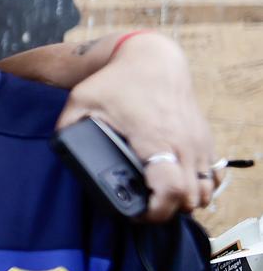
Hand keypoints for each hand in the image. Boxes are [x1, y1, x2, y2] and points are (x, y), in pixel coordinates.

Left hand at [56, 33, 213, 221]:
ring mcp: (197, 141)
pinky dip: (201, 185)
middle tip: (144, 209)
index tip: (136, 214)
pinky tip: (182, 187)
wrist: (152, 57)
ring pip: (206, 189)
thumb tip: (58, 149)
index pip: (170, 190)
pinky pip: (213, 173)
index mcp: (154, 139)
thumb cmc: (117, 80)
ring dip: (187, 200)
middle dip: (168, 211)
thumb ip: (67, 127)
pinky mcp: (204, 137)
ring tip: (161, 200)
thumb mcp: (82, 100)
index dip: (155, 211)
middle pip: (191, 198)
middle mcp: (182, 143)